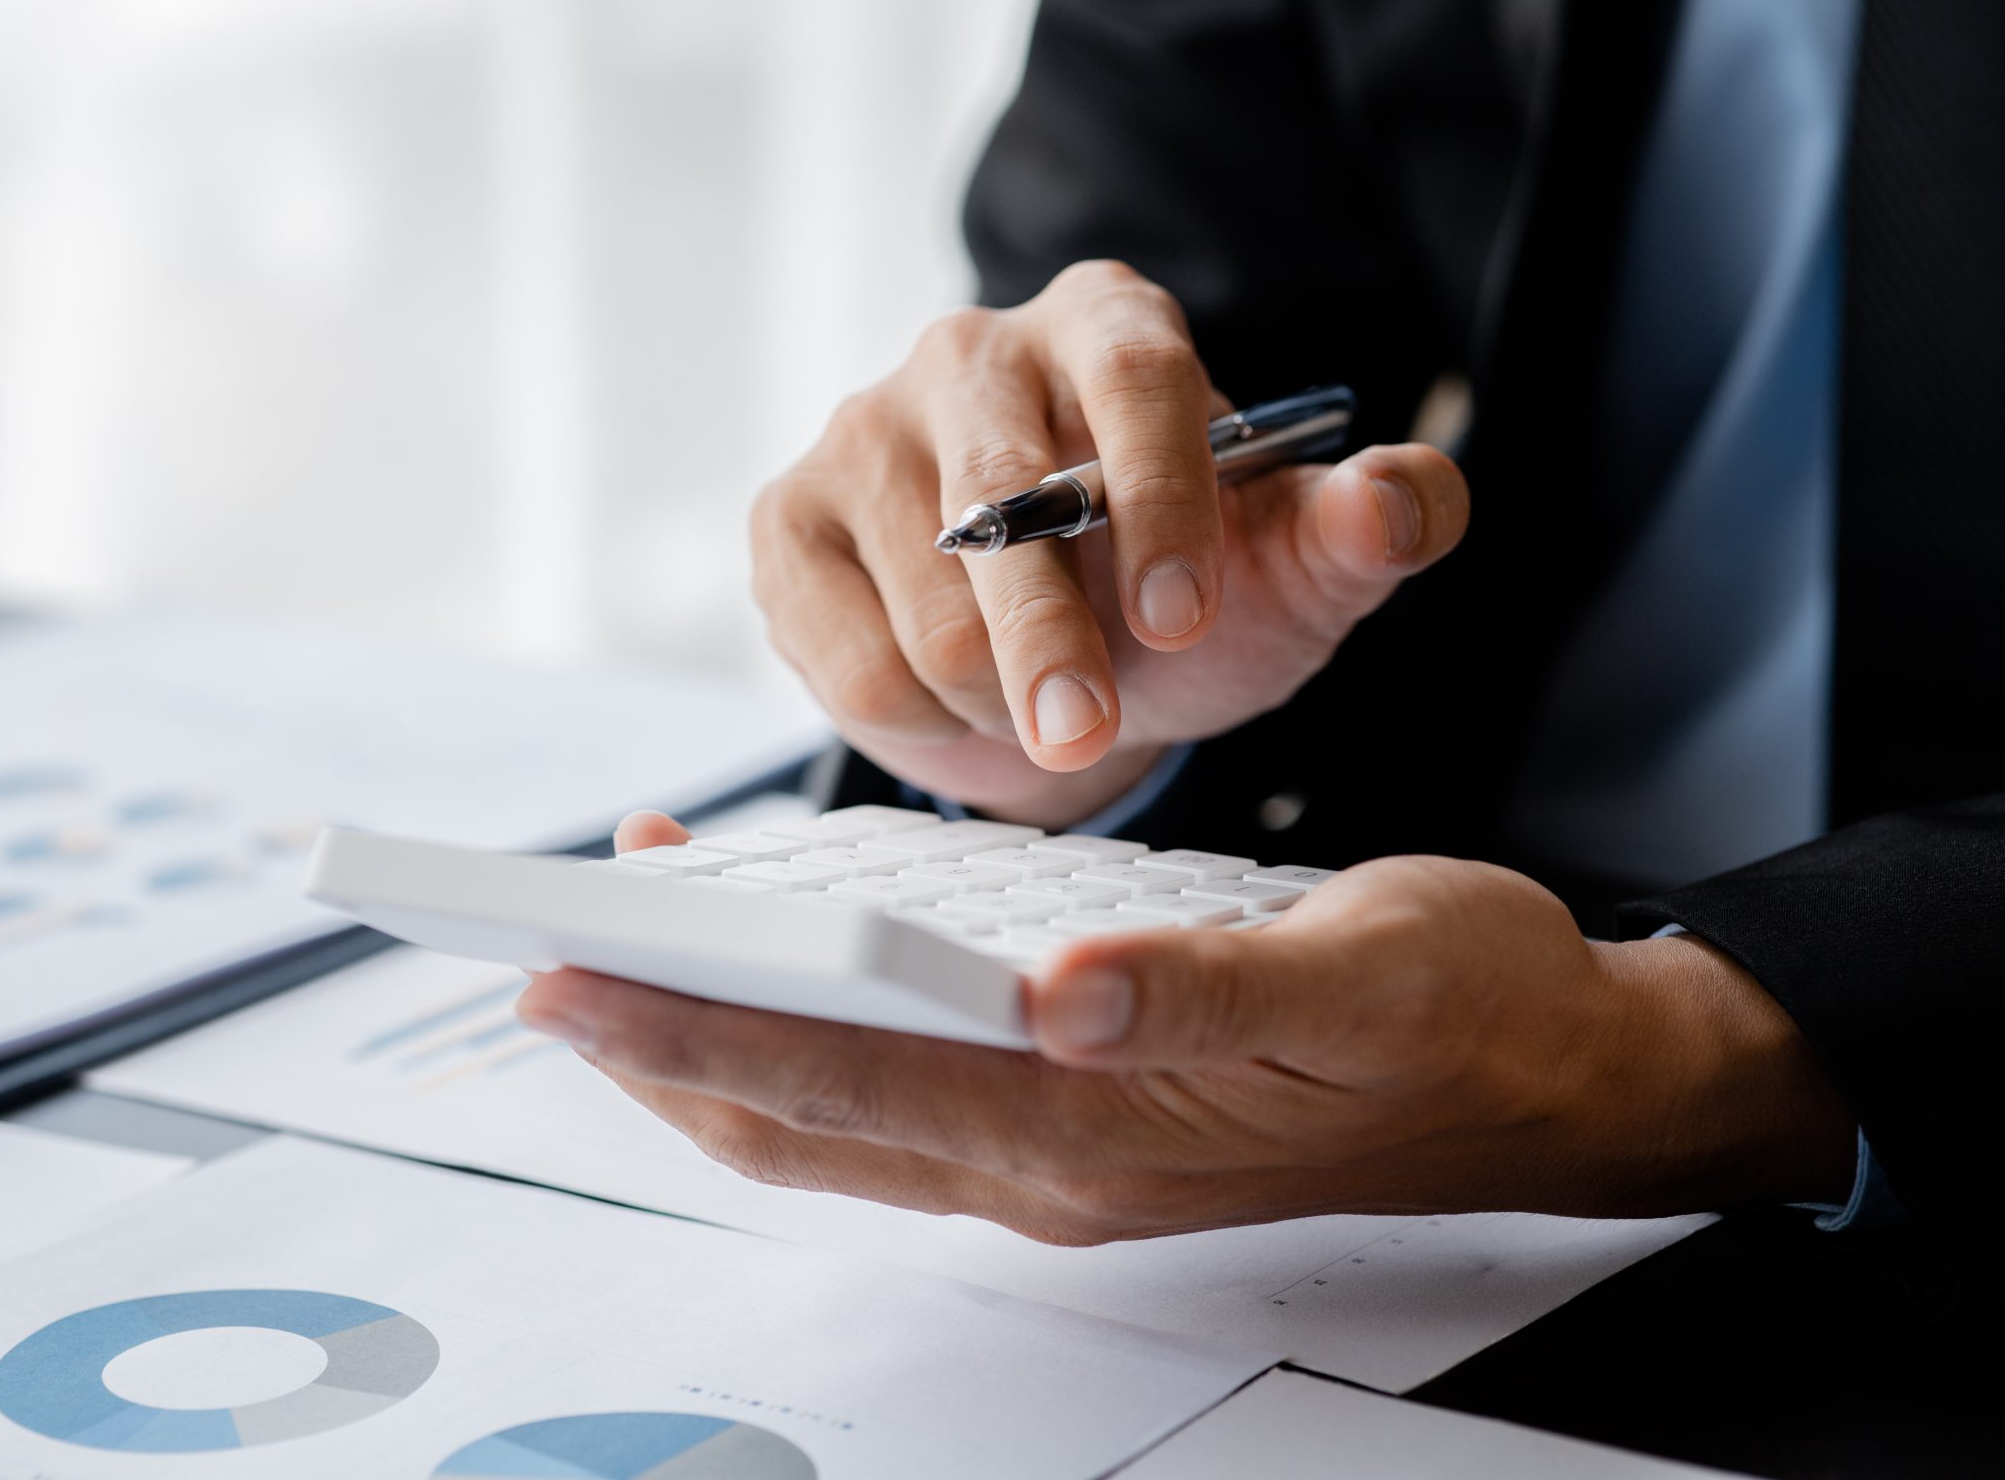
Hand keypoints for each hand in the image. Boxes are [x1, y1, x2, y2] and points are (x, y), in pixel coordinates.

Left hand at [514, 814, 1856, 1242]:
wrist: (1554, 1069)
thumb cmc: (1462, 1012)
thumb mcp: (1361, 977)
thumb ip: (1210, 990)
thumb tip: (1061, 994)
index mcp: (1098, 1126)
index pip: (848, 1087)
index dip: (696, 1034)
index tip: (569, 978)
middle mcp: (1051, 1155)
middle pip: (802, 1116)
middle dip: (657, 1045)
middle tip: (537, 963)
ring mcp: (1058, 1138)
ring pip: (836, 1106)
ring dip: (717, 1032)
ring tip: (625, 938)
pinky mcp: (1074, 1093)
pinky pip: (897, 1072)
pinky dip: (808, 1013)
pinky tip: (780, 935)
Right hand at [752, 260, 1469, 827]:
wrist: (1055, 668)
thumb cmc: (1180, 601)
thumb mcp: (1291, 576)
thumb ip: (1367, 530)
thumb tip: (1408, 496)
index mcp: (1108, 324)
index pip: (1134, 377)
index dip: (1158, 497)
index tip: (1185, 616)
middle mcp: (973, 351)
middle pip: (1002, 495)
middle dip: (1055, 641)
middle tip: (1094, 731)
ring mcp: (861, 428)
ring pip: (929, 604)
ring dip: (1000, 696)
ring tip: (1042, 698)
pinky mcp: (787, 521)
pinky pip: (853, 659)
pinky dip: (923, 720)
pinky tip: (960, 701)